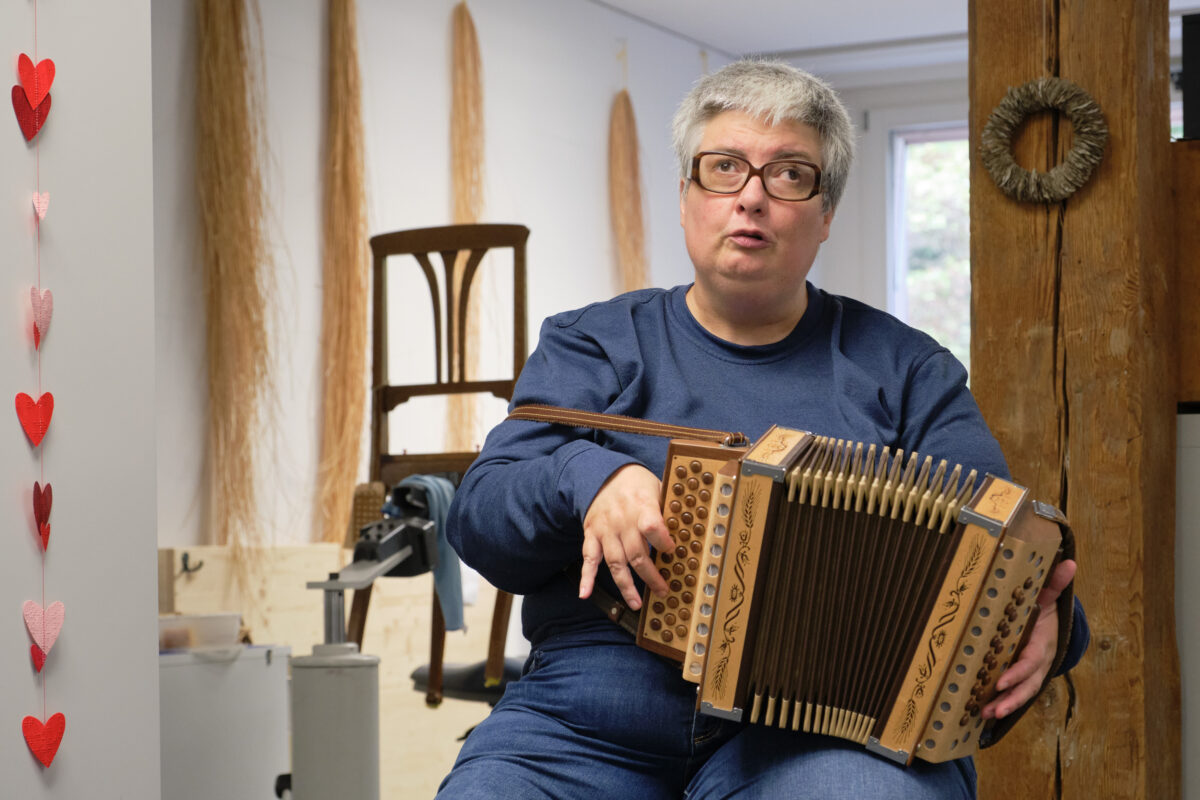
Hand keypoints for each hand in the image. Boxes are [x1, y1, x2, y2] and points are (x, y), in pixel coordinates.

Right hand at [579, 464, 672, 609]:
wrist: (604, 473)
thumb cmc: (636, 483)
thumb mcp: (658, 487)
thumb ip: (669, 509)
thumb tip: (688, 529)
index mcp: (641, 506)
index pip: (652, 527)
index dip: (663, 542)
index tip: (672, 552)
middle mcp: (622, 521)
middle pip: (636, 554)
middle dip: (651, 576)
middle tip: (663, 591)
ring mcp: (605, 530)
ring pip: (615, 563)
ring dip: (626, 585)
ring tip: (636, 603)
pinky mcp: (592, 535)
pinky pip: (588, 558)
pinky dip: (586, 577)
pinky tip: (585, 594)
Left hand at [982, 558, 1076, 718]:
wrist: (1053, 626)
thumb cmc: (1045, 612)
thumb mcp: (1049, 598)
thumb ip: (1054, 583)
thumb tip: (1069, 561)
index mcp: (1041, 643)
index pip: (1030, 660)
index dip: (1018, 672)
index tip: (1000, 681)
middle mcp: (1038, 662)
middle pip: (1028, 684)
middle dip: (1011, 698)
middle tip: (992, 708)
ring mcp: (1032, 673)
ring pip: (1022, 694)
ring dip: (1005, 706)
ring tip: (986, 715)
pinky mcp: (1024, 679)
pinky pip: (1016, 695)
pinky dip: (1003, 705)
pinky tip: (985, 714)